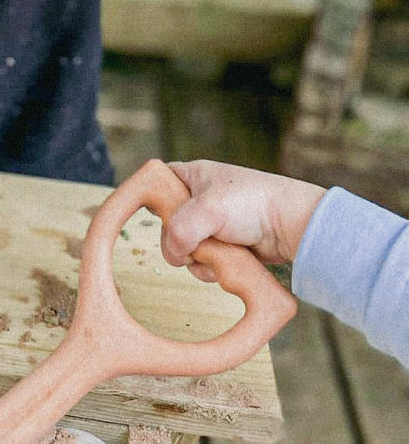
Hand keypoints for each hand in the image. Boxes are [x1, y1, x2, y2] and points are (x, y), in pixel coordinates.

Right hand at [161, 160, 325, 281]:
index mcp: (191, 177)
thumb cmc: (254, 204)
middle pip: (167, 225)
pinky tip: (227, 262)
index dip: (151, 201)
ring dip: (198, 257)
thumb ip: (179, 229)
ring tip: (220, 251)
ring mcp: (211, 224)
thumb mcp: (208, 210)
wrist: (294, 226)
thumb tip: (174, 253)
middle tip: (195, 240)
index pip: (156, 185)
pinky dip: (211, 267)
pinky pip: (202, 261)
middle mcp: (198, 200)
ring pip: (183, 247)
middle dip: (180, 239)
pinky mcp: (224, 245)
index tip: (156, 216)